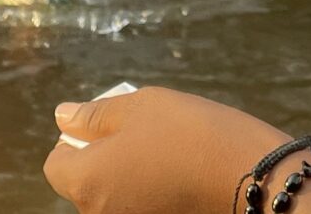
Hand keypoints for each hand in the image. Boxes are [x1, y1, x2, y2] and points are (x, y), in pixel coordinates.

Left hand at [44, 87, 293, 213]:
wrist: (254, 177)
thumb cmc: (193, 135)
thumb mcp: (140, 107)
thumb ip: (95, 114)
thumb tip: (64, 116)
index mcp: (85, 182)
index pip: (57, 163)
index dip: (77, 139)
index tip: (111, 125)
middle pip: (85, 183)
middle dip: (105, 158)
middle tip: (146, 134)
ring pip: (114, 196)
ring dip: (129, 175)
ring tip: (169, 153)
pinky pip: (139, 206)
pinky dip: (151, 192)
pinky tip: (181, 175)